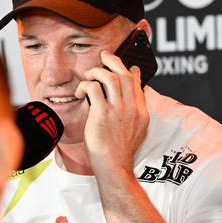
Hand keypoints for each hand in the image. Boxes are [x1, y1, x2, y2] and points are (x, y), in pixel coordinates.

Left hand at [75, 50, 149, 176]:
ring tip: (89, 75)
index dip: (132, 73)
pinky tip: (80, 93)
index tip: (128, 67)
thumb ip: (133, 117)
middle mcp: (132, 107)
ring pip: (109, 77)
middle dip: (114, 61)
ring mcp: (118, 109)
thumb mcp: (135, 133)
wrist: (114, 166)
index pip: (138, 85)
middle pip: (125, 75)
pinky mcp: (102, 113)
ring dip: (97, 71)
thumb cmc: (119, 154)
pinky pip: (93, 88)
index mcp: (141, 112)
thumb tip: (131, 107)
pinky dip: (85, 85)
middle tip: (104, 56)